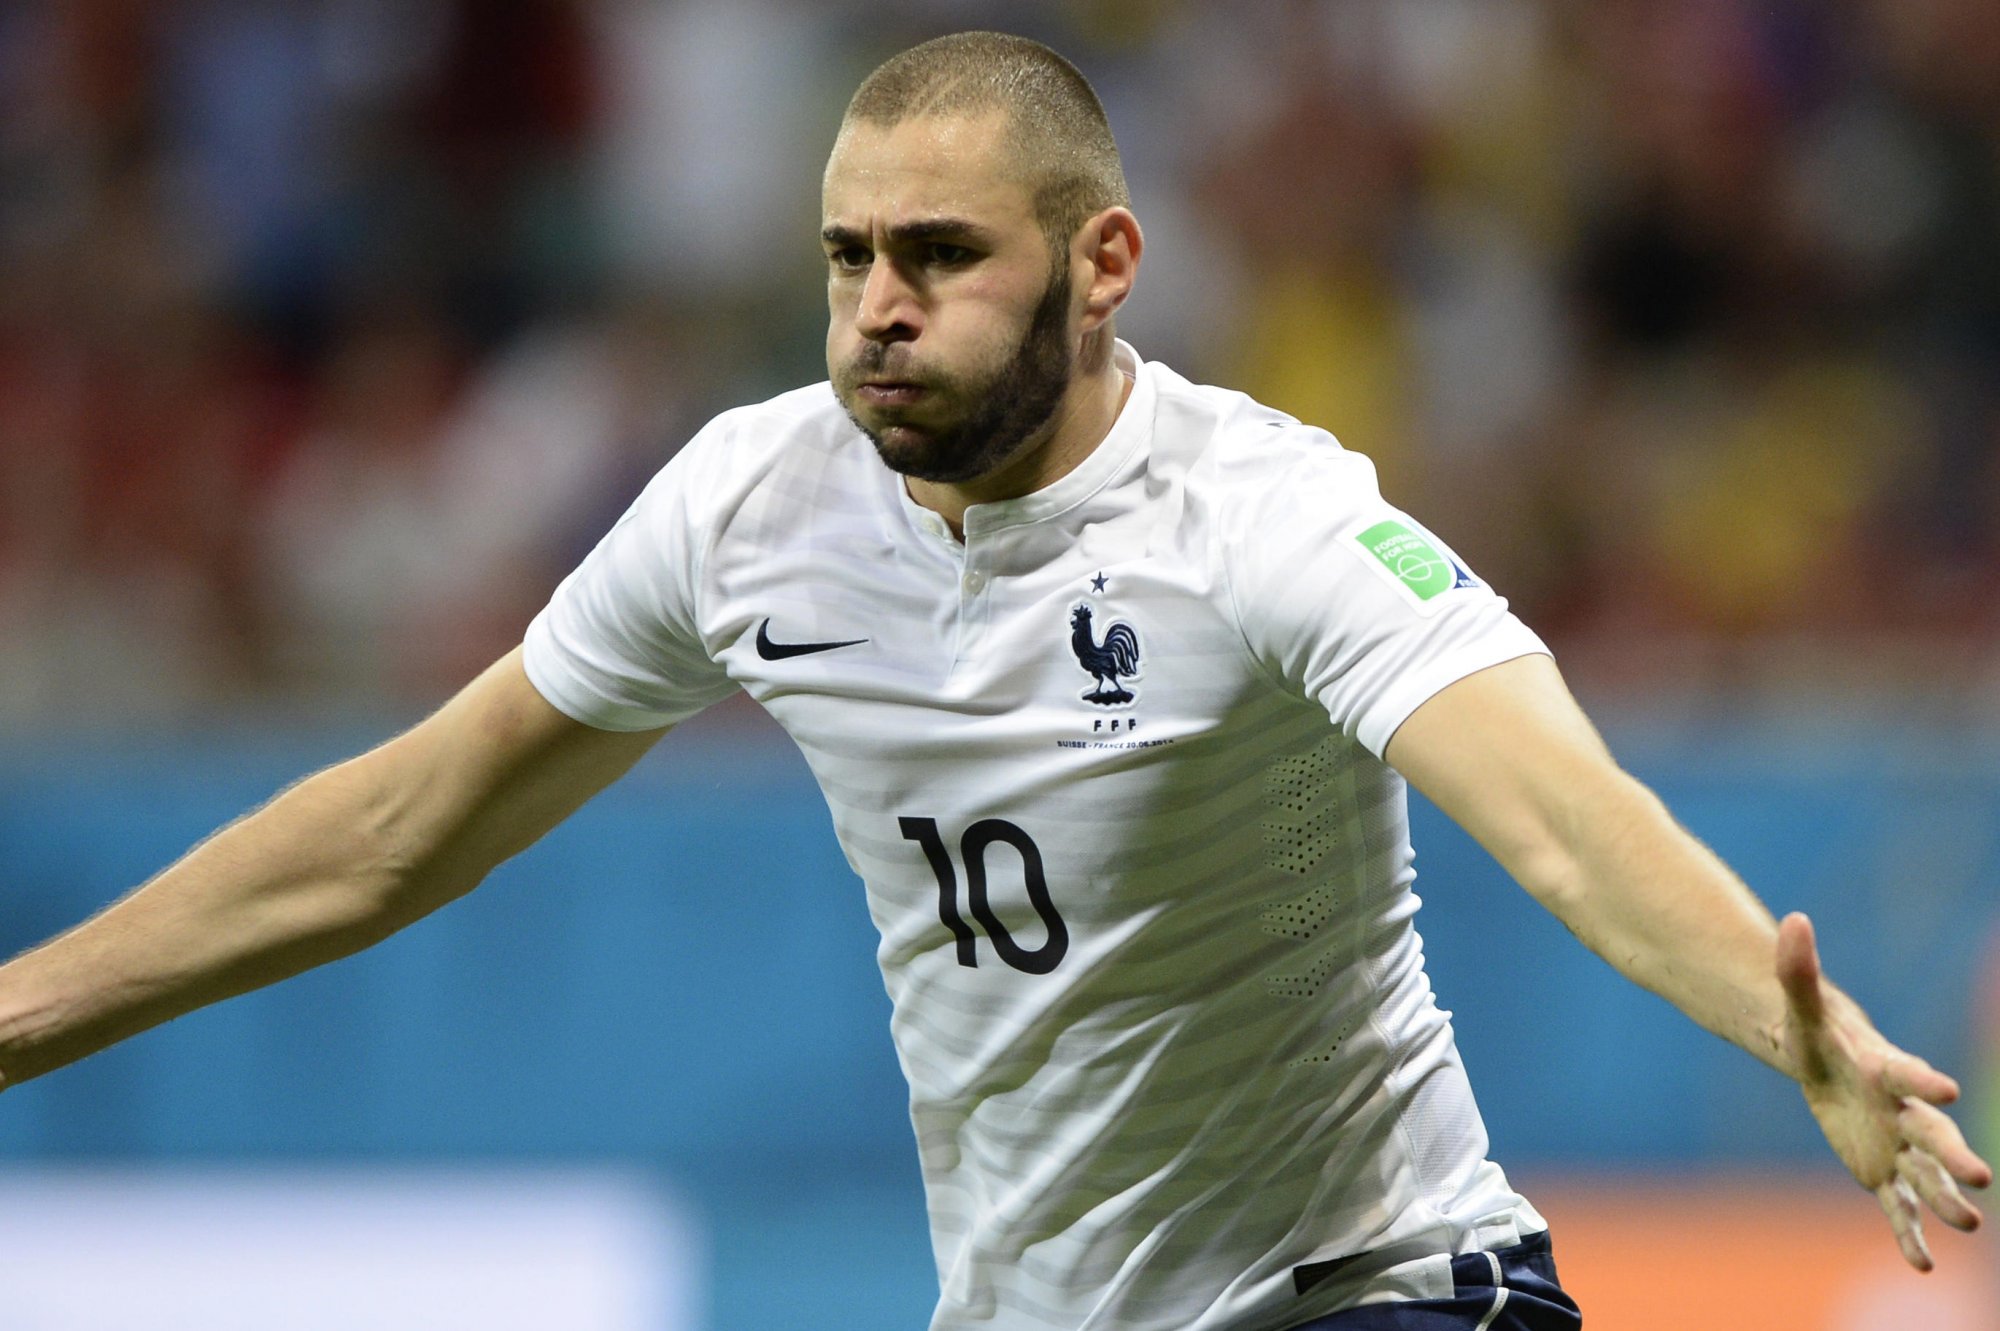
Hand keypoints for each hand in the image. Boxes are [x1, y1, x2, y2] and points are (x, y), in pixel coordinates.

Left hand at [1777, 911, 1992, 1269]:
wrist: (1828, 1065)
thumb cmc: (1817, 1035)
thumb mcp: (1800, 1009)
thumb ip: (1795, 969)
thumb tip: (1792, 919)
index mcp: (1885, 1070)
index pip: (1908, 1073)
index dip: (1925, 1078)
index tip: (1950, 1087)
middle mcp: (1903, 1111)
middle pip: (1932, 1134)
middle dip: (1954, 1154)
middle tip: (1980, 1177)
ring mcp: (1897, 1145)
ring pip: (1925, 1177)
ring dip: (1944, 1200)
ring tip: (1969, 1224)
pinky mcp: (1883, 1172)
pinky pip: (1898, 1208)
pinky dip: (1908, 1234)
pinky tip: (1922, 1262)